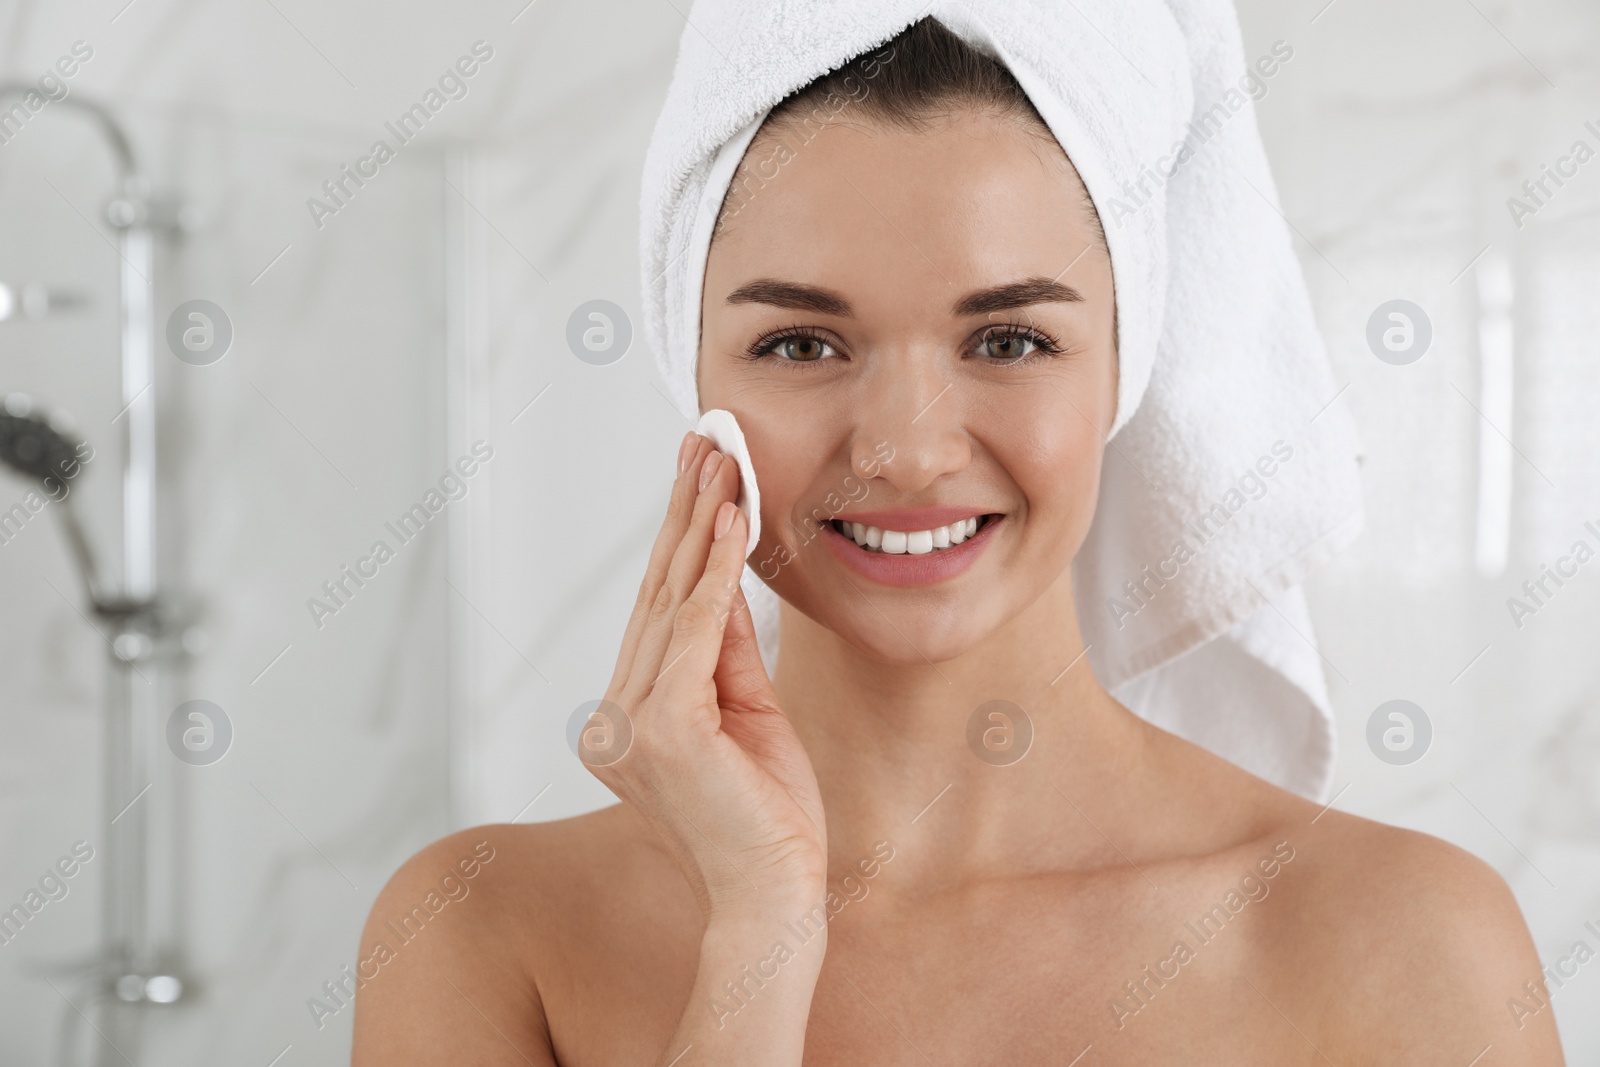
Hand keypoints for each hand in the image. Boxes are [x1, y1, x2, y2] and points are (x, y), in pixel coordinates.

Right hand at [585, 432, 826, 921]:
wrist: (775, 898)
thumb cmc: (767, 817)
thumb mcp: (748, 713)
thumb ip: (726, 649)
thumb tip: (725, 572)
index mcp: (627, 719)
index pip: (657, 612)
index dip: (679, 540)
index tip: (697, 475)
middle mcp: (614, 719)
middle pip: (657, 595)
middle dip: (684, 512)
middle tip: (704, 439)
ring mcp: (630, 726)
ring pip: (672, 603)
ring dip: (700, 524)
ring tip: (719, 459)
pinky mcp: (661, 731)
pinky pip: (696, 633)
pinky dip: (716, 574)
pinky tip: (730, 521)